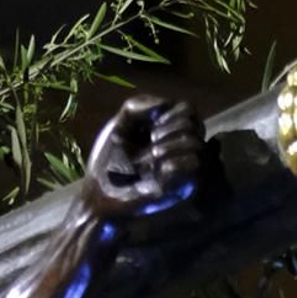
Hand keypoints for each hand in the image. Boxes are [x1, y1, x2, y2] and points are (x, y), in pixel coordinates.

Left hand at [81, 97, 202, 227]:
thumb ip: (137, 105)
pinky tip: (157, 172)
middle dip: (168, 130)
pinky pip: (194, 164)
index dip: (169, 113)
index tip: (149, 127)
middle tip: (150, 145)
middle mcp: (181, 147)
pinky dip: (174, 164)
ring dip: (169, 147)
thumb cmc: (108, 161)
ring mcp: (183, 167)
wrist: (99, 193)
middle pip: (195, 123)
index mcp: (168, 129)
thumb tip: (166, 104)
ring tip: (151, 159)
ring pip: (196, 143)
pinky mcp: (184, 187)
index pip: (188, 109)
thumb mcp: (118, 125)